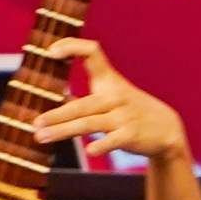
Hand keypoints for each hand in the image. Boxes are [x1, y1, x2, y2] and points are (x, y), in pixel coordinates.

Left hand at [29, 43, 186, 167]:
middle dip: (56, 114)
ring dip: (63, 131)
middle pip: (81, 104)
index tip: (51, 52)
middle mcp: (115, 95)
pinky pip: (114, 140)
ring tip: (41, 137)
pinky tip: (90, 152)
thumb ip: (86, 95)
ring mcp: (124, 115)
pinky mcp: (132, 134)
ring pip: (89, 123)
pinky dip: (102, 145)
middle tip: (34, 122)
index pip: (92, 52)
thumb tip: (56, 95)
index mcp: (109, 80)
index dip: (71, 47)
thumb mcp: (111, 95)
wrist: (166, 128)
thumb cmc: (129, 110)